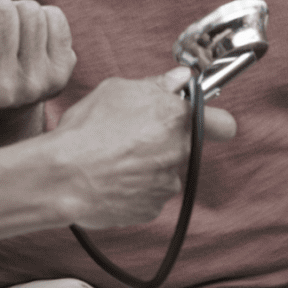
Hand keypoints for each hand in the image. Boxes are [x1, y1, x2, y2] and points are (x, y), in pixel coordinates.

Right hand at [49, 67, 236, 228]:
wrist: (64, 175)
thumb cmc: (86, 130)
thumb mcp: (115, 90)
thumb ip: (155, 84)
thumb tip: (177, 79)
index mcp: (175, 118)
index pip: (223, 123)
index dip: (214, 120)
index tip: (200, 118)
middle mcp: (178, 152)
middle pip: (182, 145)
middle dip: (162, 138)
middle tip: (130, 132)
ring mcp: (166, 184)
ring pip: (163, 170)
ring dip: (145, 163)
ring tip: (111, 155)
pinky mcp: (151, 208)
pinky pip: (147, 193)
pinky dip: (133, 185)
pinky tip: (109, 174)